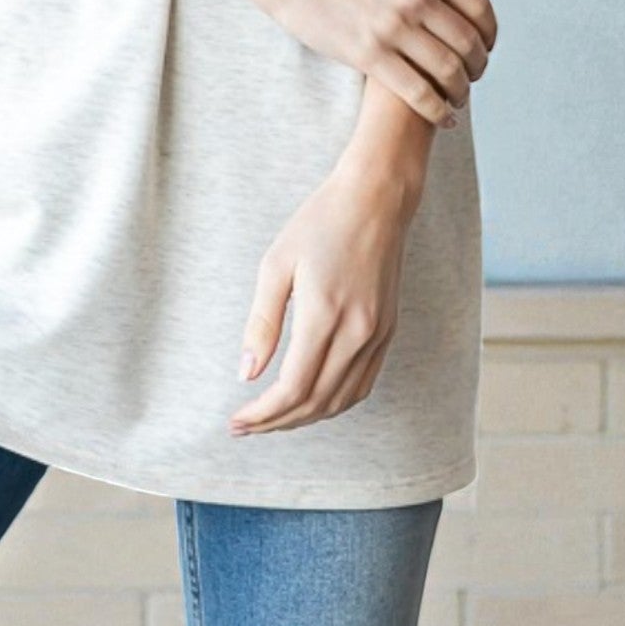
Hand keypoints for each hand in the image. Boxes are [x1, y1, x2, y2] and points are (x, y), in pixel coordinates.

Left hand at [230, 159, 414, 435]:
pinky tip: (312, 401)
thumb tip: (247, 374)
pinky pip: (362, 385)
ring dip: (305, 418)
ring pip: (341, 400)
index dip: (263, 413)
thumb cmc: (320, 222)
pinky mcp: (387, 331)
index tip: (236, 421)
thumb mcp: (277, 263)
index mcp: (325, 314)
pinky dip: (335, 403)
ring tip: (273, 418)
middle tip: (246, 426)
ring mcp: (377, 334)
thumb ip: (263, 322)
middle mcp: (357, 332)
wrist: (376, 199)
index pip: (293, 388)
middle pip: (316, 402)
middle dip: (277, 422)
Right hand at [238, 0, 496, 126]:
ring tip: (457, 97)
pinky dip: (438, 110)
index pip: (479, 6)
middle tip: (473, 76)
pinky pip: (418, 91)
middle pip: (468, 42)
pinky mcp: (368, 53)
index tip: (486, 46)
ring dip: (461, 91)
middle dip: (478, 66)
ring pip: (449, 70)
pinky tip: (443, 117)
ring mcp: (392, 24)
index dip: (490, 33)